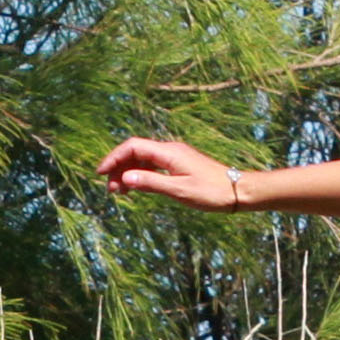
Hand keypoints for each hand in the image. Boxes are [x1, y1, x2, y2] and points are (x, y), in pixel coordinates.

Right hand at [98, 135, 241, 212]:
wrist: (238, 191)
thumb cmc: (212, 192)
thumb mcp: (180, 191)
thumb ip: (151, 183)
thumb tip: (125, 178)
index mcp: (169, 152)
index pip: (133, 147)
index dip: (114, 157)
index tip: (101, 173)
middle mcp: (170, 150)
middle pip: (135, 152)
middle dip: (118, 167)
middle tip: (109, 188)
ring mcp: (175, 158)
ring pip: (143, 160)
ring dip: (128, 172)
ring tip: (118, 191)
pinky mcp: (179, 166)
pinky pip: (153, 166)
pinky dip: (141, 175)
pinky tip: (136, 187)